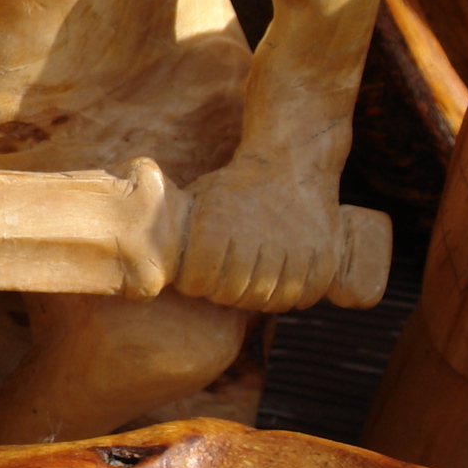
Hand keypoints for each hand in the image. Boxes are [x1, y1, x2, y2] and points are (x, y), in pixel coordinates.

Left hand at [175, 161, 341, 311]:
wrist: (290, 166)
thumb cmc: (235, 190)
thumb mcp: (198, 200)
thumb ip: (174, 232)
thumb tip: (145, 264)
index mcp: (218, 226)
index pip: (197, 283)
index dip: (194, 284)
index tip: (199, 272)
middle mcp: (256, 240)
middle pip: (230, 296)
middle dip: (222, 292)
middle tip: (225, 277)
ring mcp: (294, 251)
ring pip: (266, 301)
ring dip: (255, 295)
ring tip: (250, 277)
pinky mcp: (322, 259)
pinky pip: (300, 298)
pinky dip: (287, 293)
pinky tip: (276, 277)